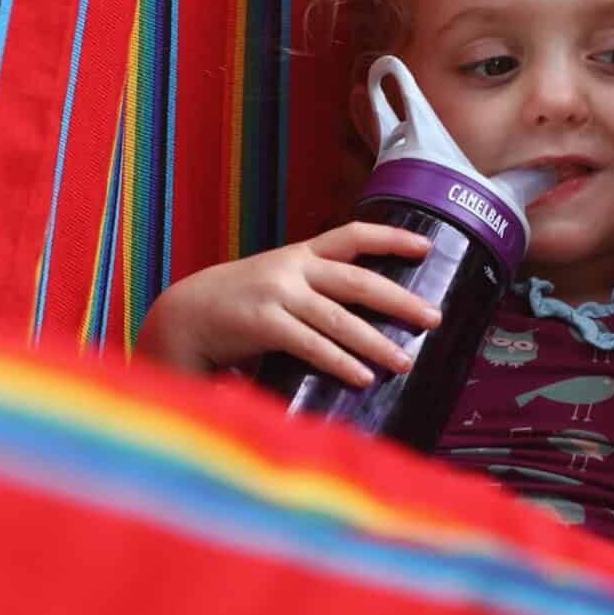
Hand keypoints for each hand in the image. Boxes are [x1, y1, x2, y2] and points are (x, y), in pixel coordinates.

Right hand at [135, 222, 440, 385]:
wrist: (179, 317)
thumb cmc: (232, 308)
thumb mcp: (273, 284)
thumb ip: (309, 292)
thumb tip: (358, 318)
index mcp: (297, 255)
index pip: (352, 236)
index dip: (391, 238)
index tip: (427, 247)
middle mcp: (291, 268)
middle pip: (358, 281)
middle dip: (401, 300)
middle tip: (434, 318)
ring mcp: (277, 294)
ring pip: (340, 319)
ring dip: (377, 342)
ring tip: (405, 361)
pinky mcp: (263, 323)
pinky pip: (312, 345)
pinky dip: (341, 362)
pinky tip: (363, 378)